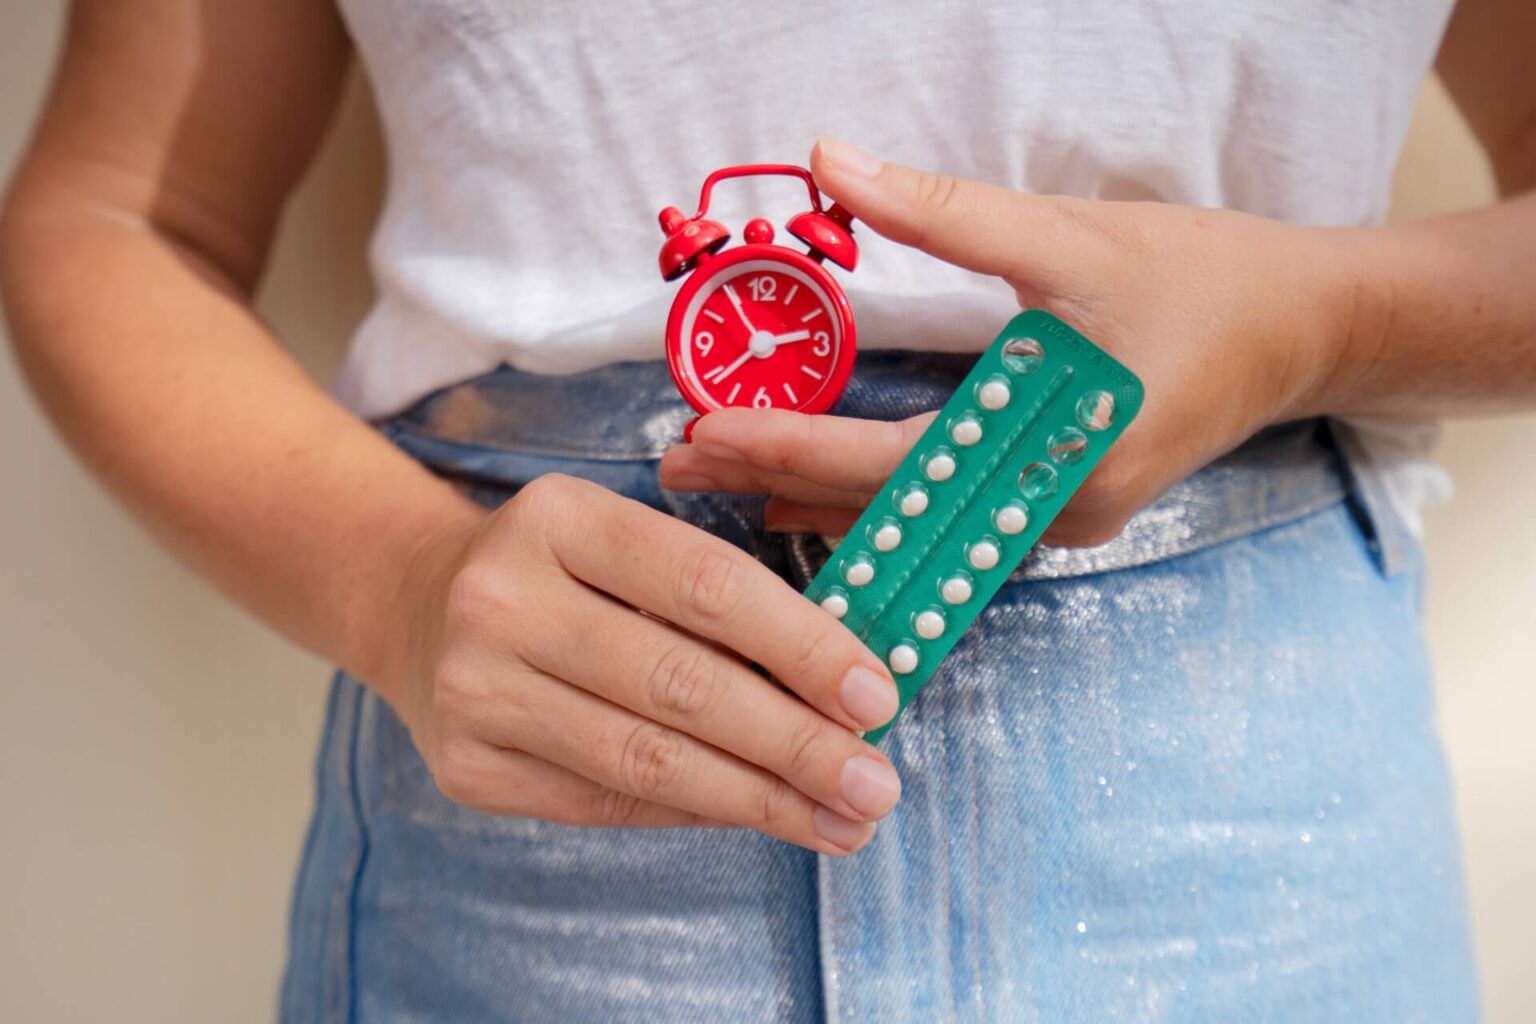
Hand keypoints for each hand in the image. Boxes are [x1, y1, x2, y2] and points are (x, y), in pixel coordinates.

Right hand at [376, 474, 903, 853]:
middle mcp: (503, 598)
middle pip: (681, 684)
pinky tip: (758, 816)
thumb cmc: (556, 569)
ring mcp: (476, 688)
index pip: (706, 584)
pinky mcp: (467, 768)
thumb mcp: (618, 539)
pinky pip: (608, 803)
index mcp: (558, 517)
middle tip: (875, 784)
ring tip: (839, 821)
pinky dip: (696, 812)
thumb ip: (710, 598)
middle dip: (795, 744)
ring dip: (759, 799)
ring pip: (646, 760)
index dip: (801, 644)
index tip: (876, 695)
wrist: (415, 605)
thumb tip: (837, 691)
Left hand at [660, 137, 1367, 546]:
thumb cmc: (1201, 283)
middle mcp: (1048, 510)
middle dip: (777, 484)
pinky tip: (811, 496)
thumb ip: (942, 212)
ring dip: (817, 499)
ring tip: (722, 485)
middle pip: (890, 510)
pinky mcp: (1058, 510)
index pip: (890, 461)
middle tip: (675, 470)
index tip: (702, 436)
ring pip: (916, 527)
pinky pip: (948, 522)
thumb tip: (832, 161)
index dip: (789, 446)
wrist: (1307, 332)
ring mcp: (1056, 522)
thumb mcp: (1068, 236)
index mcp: (1051, 449)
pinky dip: (877, 505)